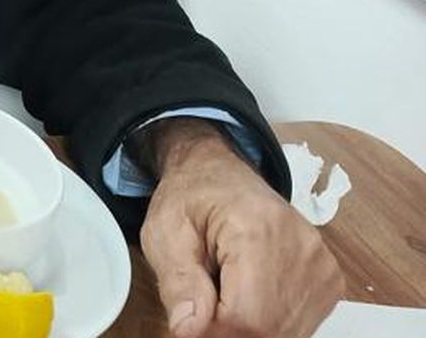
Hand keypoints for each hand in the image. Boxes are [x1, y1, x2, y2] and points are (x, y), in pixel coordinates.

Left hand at [139, 119, 344, 337]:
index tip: (189, 319)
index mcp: (258, 228)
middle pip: (269, 331)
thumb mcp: (164, 231)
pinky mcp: (330, 282)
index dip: (211, 331)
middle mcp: (303, 249)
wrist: (220, 172)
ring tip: (223, 291)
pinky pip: (297, 327)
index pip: (245, 317)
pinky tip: (247, 293)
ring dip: (248, 328)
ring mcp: (322, 267)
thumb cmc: (190, 198)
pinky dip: (268, 324)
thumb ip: (177, 281)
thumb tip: (188, 331)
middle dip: (228, 332)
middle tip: (201, 306)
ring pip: (285, 335)